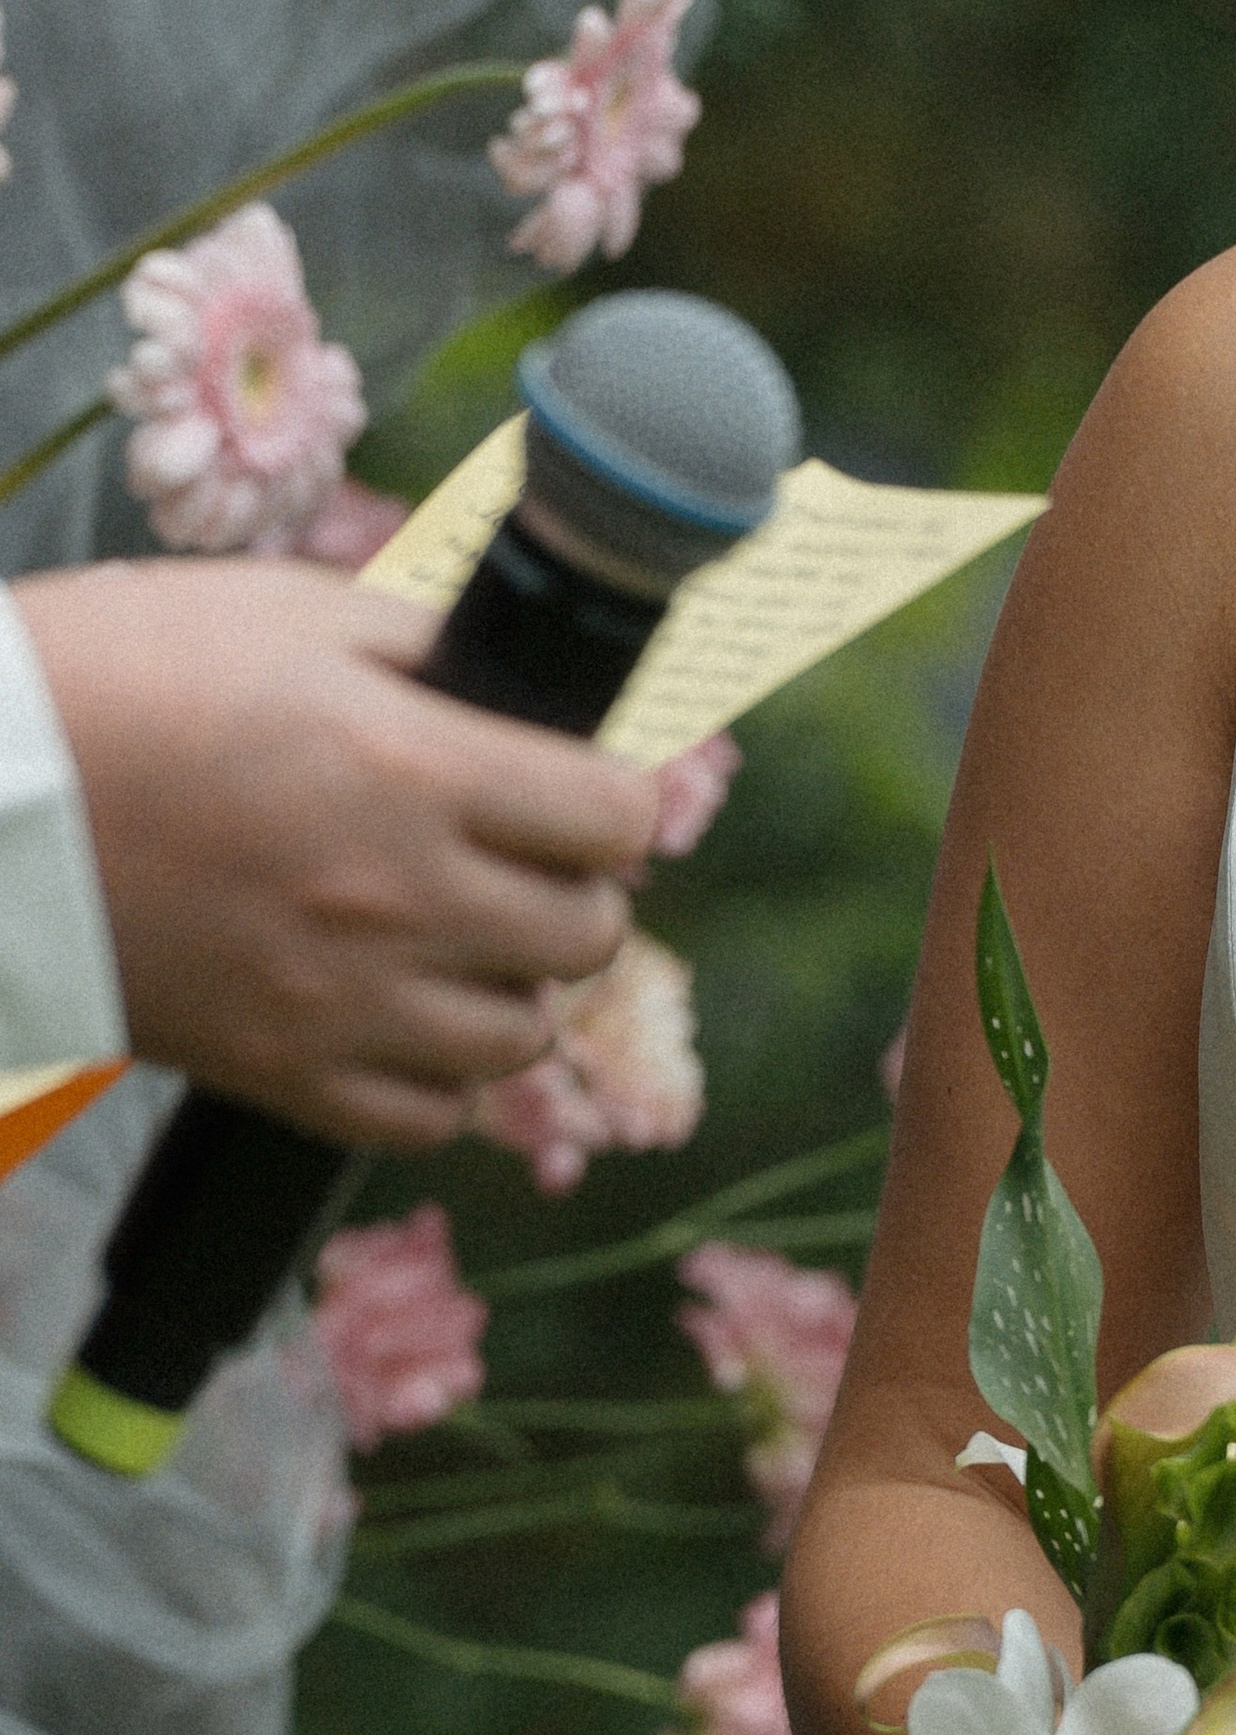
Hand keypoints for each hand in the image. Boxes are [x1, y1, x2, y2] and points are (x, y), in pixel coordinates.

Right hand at [15, 556, 655, 1144]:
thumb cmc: (118, 678)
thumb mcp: (288, 614)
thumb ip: (430, 650)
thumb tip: (538, 697)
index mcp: (412, 768)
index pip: (616, 816)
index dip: (610, 799)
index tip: (576, 794)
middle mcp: (397, 897)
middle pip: (590, 933)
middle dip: (571, 890)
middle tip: (518, 863)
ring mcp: (340, 1001)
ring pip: (524, 1039)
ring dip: (512, 987)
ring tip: (457, 941)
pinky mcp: (279, 1073)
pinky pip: (429, 1120)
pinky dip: (437, 1077)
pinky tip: (401, 1017)